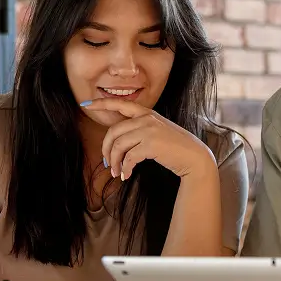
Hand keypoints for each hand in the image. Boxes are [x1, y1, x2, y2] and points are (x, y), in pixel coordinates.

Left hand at [81, 98, 216, 179]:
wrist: (194, 157)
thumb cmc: (175, 148)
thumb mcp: (157, 132)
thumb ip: (140, 130)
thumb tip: (117, 144)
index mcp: (147, 113)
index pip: (120, 104)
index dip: (101, 104)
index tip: (86, 105)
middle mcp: (146, 118)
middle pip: (113, 132)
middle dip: (106, 150)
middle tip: (107, 164)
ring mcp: (149, 129)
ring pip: (118, 146)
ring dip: (114, 162)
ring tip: (116, 173)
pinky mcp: (151, 144)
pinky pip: (129, 157)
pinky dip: (125, 168)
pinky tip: (126, 176)